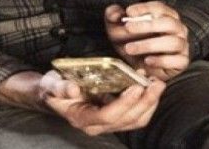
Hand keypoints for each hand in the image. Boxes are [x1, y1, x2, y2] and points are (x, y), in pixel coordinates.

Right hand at [40, 69, 166, 134]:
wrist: (54, 94)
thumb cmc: (53, 88)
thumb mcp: (51, 84)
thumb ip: (59, 87)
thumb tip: (73, 89)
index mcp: (82, 119)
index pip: (107, 116)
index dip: (124, 103)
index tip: (136, 87)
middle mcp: (97, 126)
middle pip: (127, 120)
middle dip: (145, 102)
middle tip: (155, 83)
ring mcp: (109, 124)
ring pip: (136, 120)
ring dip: (150, 103)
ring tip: (157, 84)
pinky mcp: (117, 117)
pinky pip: (137, 115)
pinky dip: (147, 102)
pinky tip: (150, 86)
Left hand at [105, 1, 189, 80]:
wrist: (140, 65)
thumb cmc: (133, 41)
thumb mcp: (118, 28)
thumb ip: (113, 16)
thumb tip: (115, 14)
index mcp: (166, 16)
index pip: (159, 8)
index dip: (144, 8)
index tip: (128, 12)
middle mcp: (177, 28)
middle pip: (168, 23)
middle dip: (147, 25)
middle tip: (128, 29)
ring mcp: (182, 45)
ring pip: (172, 42)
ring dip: (149, 45)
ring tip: (130, 48)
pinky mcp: (182, 62)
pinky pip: (177, 60)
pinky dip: (161, 61)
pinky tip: (147, 61)